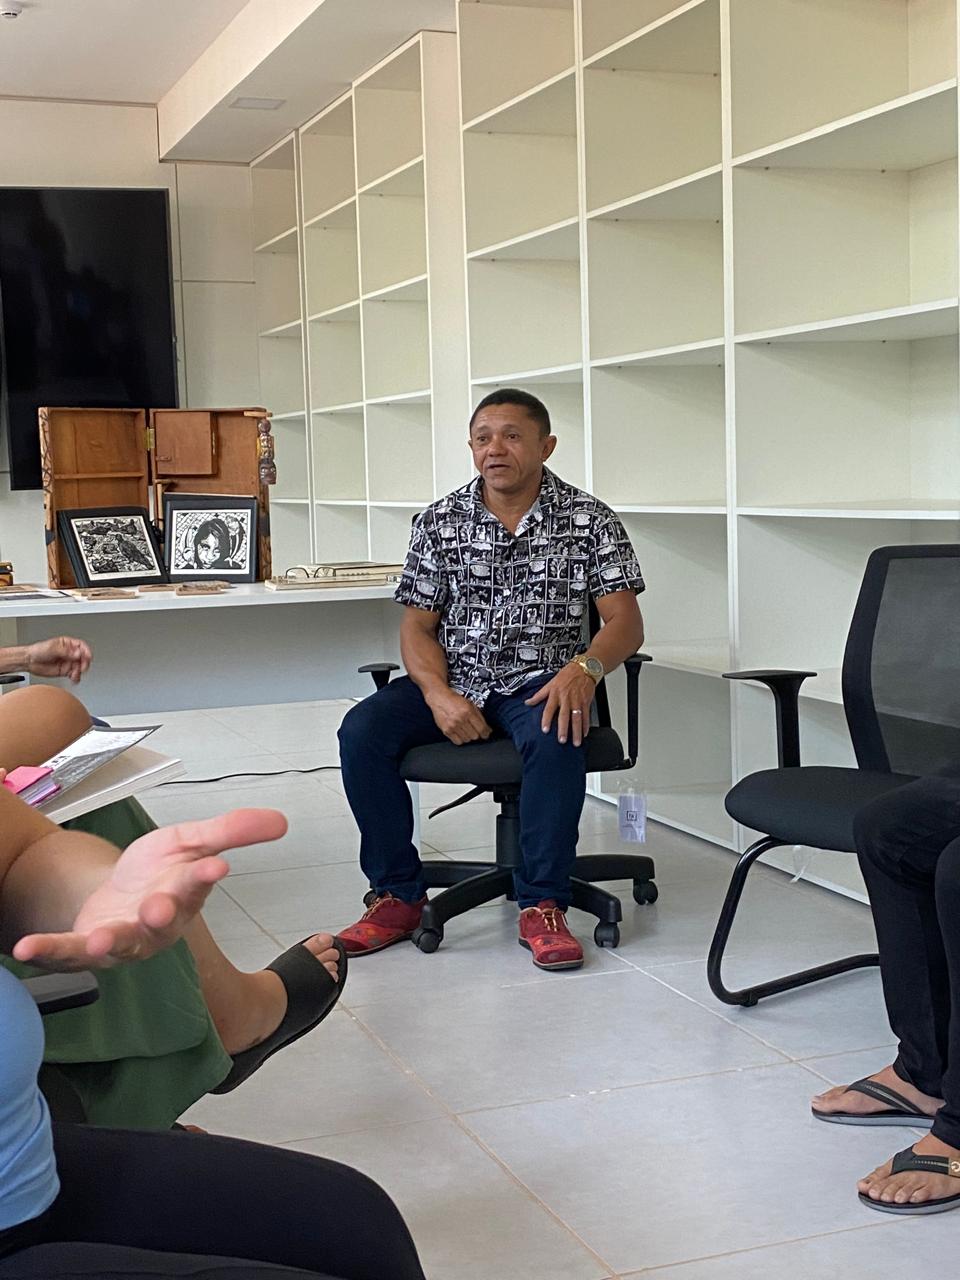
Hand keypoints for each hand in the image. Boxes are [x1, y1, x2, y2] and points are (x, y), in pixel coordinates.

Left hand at [12, 808, 286, 969]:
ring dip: (111, 942)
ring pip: (121, 943)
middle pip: (162, 920)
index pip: (198, 882)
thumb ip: (233, 830)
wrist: (119, 892)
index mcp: (185, 891)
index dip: (204, 876)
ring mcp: (122, 937)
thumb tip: (282, 820)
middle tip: (159, 908)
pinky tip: (26, 949)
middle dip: (161, 914)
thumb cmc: (159, 871)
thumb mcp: (194, 840)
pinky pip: (67, 952)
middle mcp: (156, 921)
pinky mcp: (86, 945)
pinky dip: (49, 952)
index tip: (215, 867)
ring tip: (100, 939)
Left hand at [24, 636, 92, 683]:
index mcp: (67, 644)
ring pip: (80, 667)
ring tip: (75, 674)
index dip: (86, 651)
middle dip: (84, 663)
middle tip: (82, 667)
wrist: (29, 661)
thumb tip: (78, 654)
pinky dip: (76, 677)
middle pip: (83, 657)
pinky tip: (74, 678)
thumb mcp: (52, 648)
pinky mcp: (65, 671)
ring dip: (80, 672)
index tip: (87, 657)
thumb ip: (66, 651)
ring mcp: (68, 662)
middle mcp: (69, 653)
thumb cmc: (38, 651)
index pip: (81, 646)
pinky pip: (74, 674)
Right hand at [425, 688, 491, 745]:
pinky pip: (458, 742)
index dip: (486, 733)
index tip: (486, 733)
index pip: (481, 728)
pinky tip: (460, 733)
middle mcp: (460, 719)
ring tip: (466, 730)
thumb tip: (487, 728)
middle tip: (475, 730)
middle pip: (475, 736)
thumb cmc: (454, 700)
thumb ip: (479, 716)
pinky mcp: (446, 730)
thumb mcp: (470, 704)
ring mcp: (453, 726)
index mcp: (468, 711)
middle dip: (477, 734)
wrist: (439, 698)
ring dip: (468, 736)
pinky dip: (461, 739)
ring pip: (467, 740)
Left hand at [525, 665, 595, 744]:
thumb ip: (539, 695)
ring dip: (576, 731)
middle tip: (562, 740)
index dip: (546, 719)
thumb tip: (527, 702)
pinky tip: (584, 733)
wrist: (584, 668)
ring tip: (576, 742)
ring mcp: (577, 701)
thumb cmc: (567, 675)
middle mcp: (566, 698)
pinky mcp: (586, 702)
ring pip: (577, 718)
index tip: (545, 730)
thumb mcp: (550, 683)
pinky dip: (586, 725)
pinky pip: (586, 715)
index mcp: (555, 694)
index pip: (549, 709)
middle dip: (563, 729)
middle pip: (564, 715)